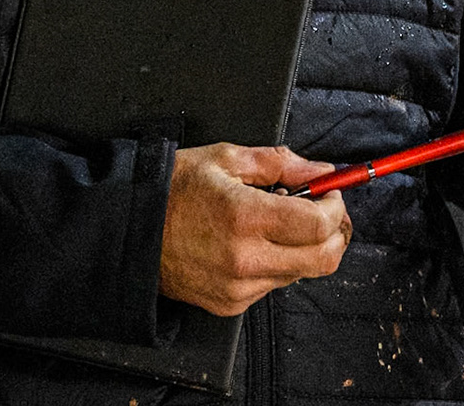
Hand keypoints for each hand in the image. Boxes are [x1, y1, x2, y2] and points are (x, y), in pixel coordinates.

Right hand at [158, 144, 350, 315]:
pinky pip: (273, 285)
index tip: (330, 193)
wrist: (128, 232)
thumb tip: (319, 170)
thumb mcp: (226, 158)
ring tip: (277, 223)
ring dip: (303, 248)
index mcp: (245, 217)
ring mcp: (237, 287)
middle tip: (325, 211)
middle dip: (334, 233)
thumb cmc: (171, 191)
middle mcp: (244, 259)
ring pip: (301, 273)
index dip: (335, 206)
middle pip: (323, 259)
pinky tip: (255, 243)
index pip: (319, 225)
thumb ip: (280, 163)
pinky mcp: (229, 304)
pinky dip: (277, 264)